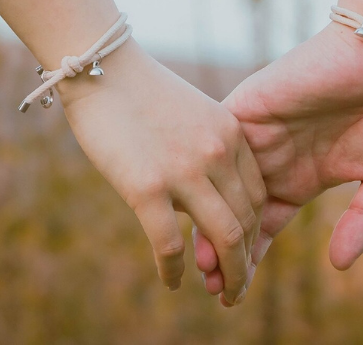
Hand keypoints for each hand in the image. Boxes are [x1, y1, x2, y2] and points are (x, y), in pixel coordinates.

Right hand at [57, 38, 265, 305]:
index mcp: (232, 134)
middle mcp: (217, 153)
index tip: (246, 248)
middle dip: (248, 260)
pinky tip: (172, 282)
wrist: (104, 68)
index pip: (257, 196)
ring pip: (224, 238)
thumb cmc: (146, 93)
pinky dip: (174, 270)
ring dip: (229, 275)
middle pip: (247, 220)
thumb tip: (207, 195)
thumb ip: (211, 150)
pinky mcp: (147, 186)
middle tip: (240, 285)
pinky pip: (171, 244)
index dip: (255, 229)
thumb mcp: (196, 115)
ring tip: (224, 295)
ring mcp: (185, 170)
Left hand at [194, 21, 362, 296]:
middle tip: (208, 280)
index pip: (266, 224)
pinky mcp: (246, 107)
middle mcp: (274, 159)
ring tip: (196, 255)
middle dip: (222, 244)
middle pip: (236, 209)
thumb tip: (338, 264)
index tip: (234, 288)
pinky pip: (214, 143)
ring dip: (207, 215)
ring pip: (219, 182)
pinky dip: (202, 171)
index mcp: (301, 177)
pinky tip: (189, 200)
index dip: (252, 255)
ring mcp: (257, 134)